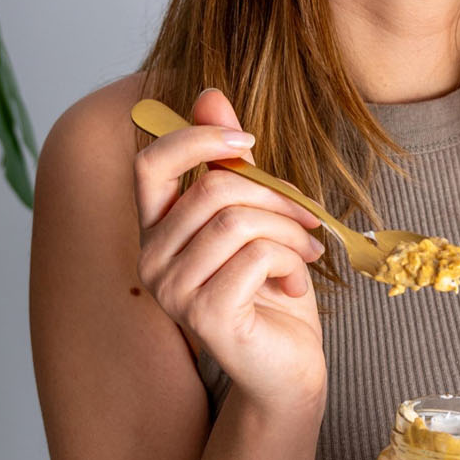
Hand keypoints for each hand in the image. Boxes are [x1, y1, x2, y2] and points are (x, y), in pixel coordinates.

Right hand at [133, 87, 328, 411]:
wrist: (288, 366)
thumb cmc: (271, 291)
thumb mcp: (255, 215)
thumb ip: (229, 162)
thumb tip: (209, 94)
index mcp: (157, 230)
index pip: (151, 162)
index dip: (197, 138)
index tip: (248, 143)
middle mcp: (152, 261)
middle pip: (212, 190)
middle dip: (275, 197)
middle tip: (308, 219)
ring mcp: (172, 292)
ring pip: (238, 221)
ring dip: (289, 232)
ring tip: (305, 253)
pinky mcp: (204, 316)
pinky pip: (256, 255)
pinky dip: (291, 261)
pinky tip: (295, 283)